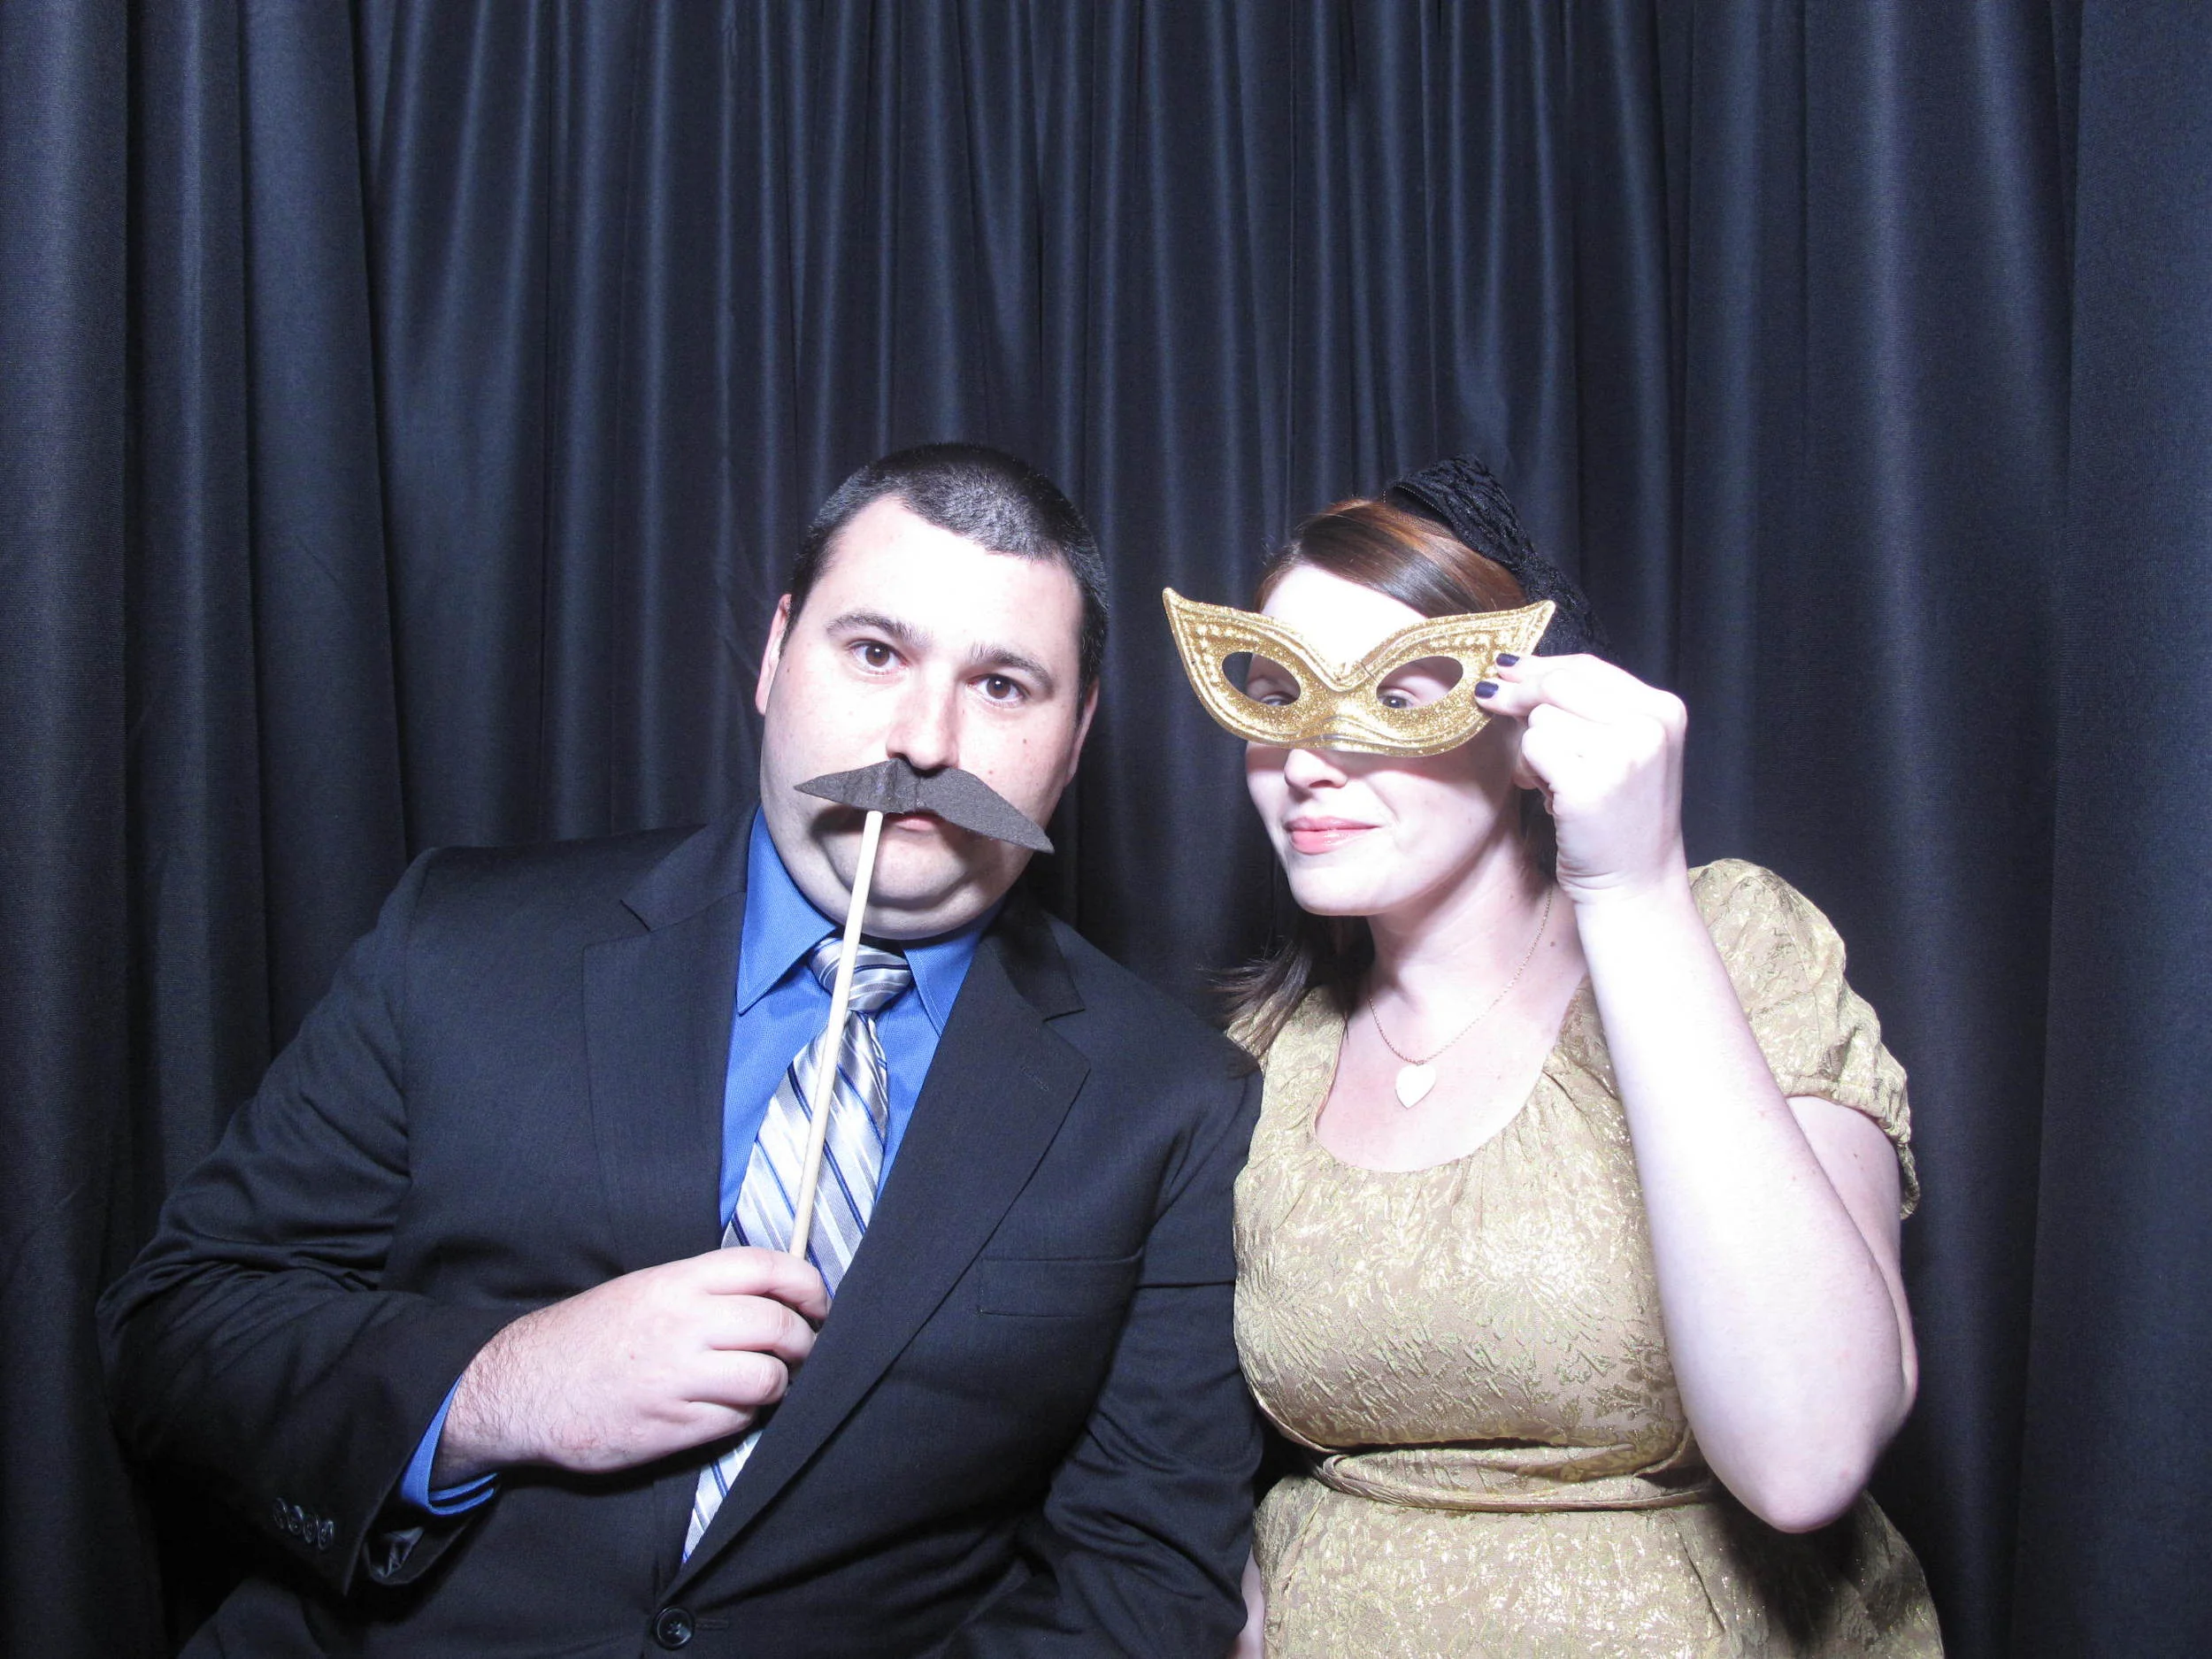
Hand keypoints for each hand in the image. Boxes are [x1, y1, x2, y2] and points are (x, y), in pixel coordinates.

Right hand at [434, 1247, 828, 1483]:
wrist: (522, 1389)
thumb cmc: (588, 1335)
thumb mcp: (643, 1290)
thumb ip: (704, 1289)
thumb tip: (773, 1298)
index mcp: (677, 1282)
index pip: (768, 1268)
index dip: (807, 1286)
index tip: (818, 1305)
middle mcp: (683, 1325)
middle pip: (779, 1327)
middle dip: (804, 1342)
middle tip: (801, 1351)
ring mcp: (678, 1378)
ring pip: (768, 1379)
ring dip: (778, 1383)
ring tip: (765, 1382)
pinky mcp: (672, 1427)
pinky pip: (737, 1420)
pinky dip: (744, 1415)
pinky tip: (727, 1408)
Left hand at [1479, 653, 1688, 906]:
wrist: (1635, 882)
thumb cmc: (1618, 818)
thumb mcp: (1625, 750)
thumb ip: (1589, 708)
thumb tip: (1515, 669)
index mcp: (1664, 710)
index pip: (1587, 666)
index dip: (1538, 665)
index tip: (1504, 668)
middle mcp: (1650, 726)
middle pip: (1558, 684)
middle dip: (1518, 695)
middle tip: (1491, 703)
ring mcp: (1622, 754)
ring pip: (1541, 718)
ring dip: (1535, 748)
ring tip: (1561, 782)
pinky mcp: (1589, 783)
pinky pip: (1532, 750)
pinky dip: (1532, 772)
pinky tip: (1554, 797)